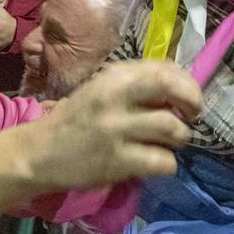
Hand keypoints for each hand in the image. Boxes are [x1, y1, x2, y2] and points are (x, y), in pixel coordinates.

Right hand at [28, 60, 200, 190]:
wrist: (41, 152)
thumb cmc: (78, 117)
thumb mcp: (104, 88)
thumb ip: (139, 82)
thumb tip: (183, 82)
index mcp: (114, 76)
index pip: (165, 69)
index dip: (187, 83)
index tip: (189, 97)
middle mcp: (115, 98)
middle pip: (171, 88)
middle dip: (193, 102)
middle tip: (192, 116)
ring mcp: (116, 130)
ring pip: (173, 129)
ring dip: (180, 138)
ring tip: (169, 142)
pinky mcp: (117, 162)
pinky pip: (163, 162)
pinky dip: (168, 164)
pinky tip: (157, 162)